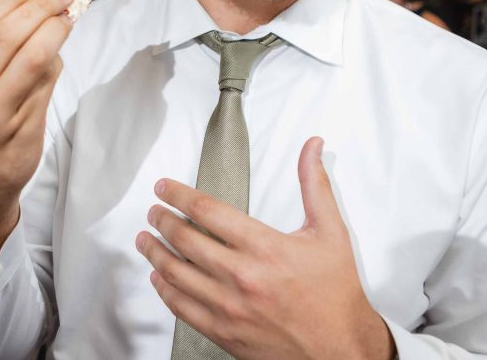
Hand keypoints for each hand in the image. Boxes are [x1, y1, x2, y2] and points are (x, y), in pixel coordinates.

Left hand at [137, 137, 394, 359]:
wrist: (340, 349)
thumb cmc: (335, 293)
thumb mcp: (330, 232)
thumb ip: (315, 185)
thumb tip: (313, 147)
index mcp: (265, 248)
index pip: (207, 211)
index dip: (178, 194)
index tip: (164, 187)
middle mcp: (242, 276)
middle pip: (184, 239)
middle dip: (161, 220)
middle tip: (153, 211)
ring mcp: (229, 307)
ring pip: (175, 273)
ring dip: (154, 252)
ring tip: (145, 239)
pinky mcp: (223, 332)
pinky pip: (181, 307)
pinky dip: (164, 289)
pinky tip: (158, 278)